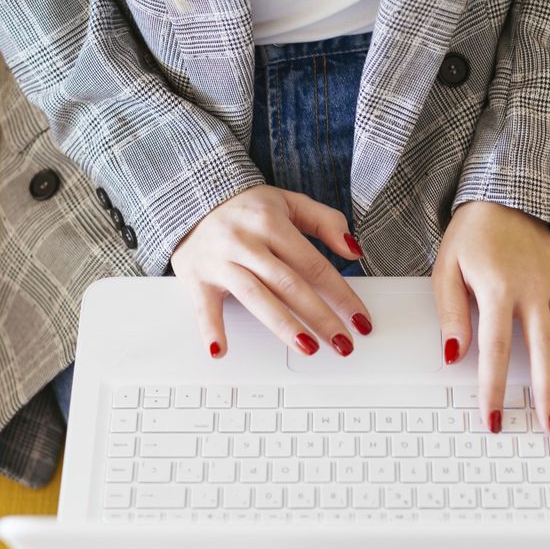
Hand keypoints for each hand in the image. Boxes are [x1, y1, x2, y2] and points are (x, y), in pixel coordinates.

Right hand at [171, 185, 371, 357]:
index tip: (359, 319)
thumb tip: (354, 252)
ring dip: (283, 325)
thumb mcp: (289, 202)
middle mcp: (246, 242)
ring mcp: (221, 261)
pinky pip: (204, 307)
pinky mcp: (196, 278)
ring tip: (308, 348)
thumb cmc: (245, 207)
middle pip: (289, 285)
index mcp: (272, 223)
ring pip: (256, 297)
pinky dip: (211, 330)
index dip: (341, 294)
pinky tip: (221, 351)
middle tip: (343, 343)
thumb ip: (326, 222)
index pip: (314, 265)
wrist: (190, 197)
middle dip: (320, 316)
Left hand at [432, 201, 549, 438]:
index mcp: (498, 289)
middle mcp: (533, 290)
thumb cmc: (472, 235)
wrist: (506, 196)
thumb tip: (453, 354)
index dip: (494, 388)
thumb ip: (451, 313)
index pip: (495, 350)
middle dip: (546, 395)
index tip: (493, 418)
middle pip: (544, 352)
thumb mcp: (446, 268)